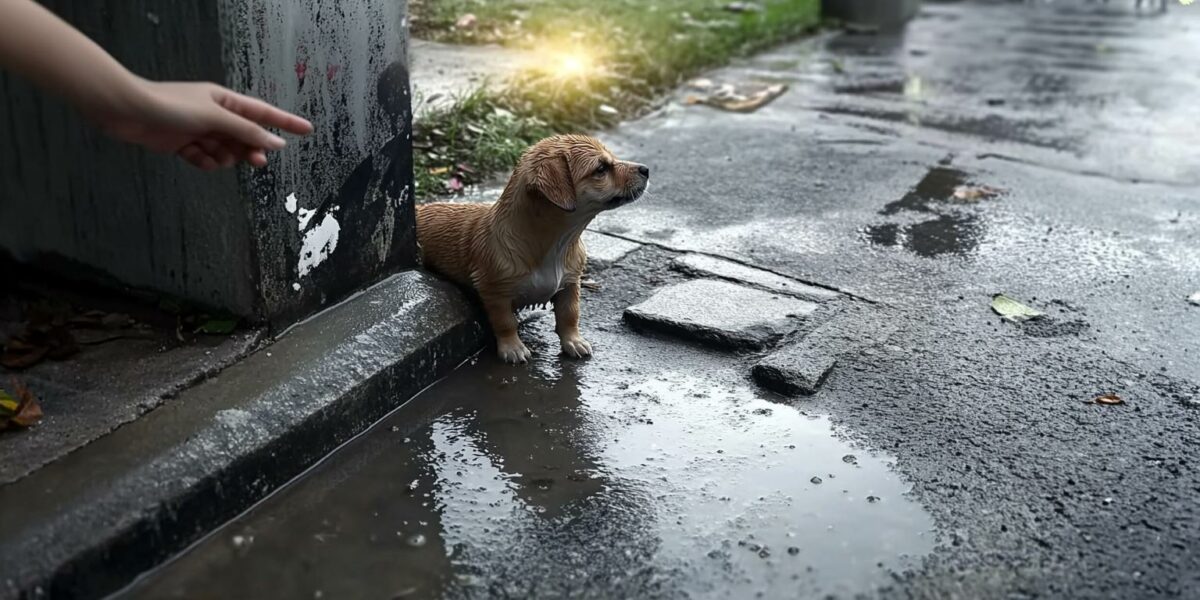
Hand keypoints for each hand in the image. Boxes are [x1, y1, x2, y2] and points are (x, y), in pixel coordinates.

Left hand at [86, 80, 313, 169]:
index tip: (307, 130)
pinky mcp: (183, 144)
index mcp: (225, 100)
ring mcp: (199, 130)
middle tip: (256, 162)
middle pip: (245, 137)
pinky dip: (203, 161)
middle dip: (249, 150)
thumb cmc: (169, 106)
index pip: (264, 113)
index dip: (286, 122)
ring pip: (226, 152)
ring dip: (222, 157)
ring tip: (209, 154)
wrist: (127, 111)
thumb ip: (246, 132)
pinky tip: (194, 157)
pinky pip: (206, 159)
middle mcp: (215, 114)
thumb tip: (275, 143)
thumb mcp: (214, 117)